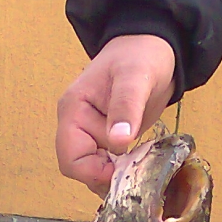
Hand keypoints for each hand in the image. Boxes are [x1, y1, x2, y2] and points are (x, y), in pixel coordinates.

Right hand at [56, 34, 176, 195]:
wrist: (151, 46)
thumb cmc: (140, 55)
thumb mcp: (136, 77)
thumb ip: (126, 107)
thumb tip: (118, 142)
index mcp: (73, 110)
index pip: (70, 159)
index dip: (94, 172)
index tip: (123, 169)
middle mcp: (76, 124)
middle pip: (80, 169)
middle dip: (106, 175)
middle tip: (136, 169)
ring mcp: (90, 132)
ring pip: (93, 171)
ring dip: (116, 175)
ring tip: (141, 163)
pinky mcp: (105, 138)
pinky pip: (107, 165)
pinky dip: (122, 169)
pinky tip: (140, 160)